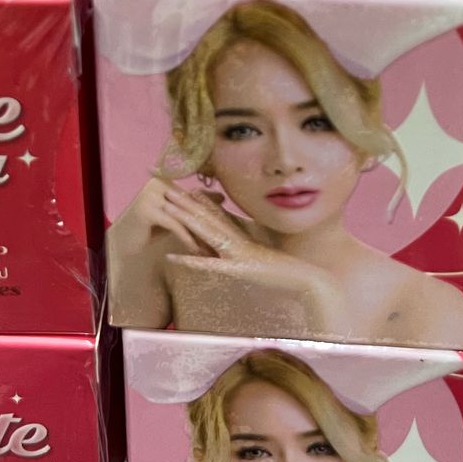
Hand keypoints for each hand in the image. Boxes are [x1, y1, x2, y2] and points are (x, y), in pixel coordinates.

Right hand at [113, 178, 232, 254]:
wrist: (124, 242)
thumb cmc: (151, 227)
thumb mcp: (175, 214)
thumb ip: (193, 204)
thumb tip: (221, 196)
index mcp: (165, 179)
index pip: (193, 196)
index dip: (209, 212)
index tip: (226, 228)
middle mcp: (158, 182)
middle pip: (190, 205)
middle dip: (207, 225)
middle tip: (224, 240)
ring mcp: (151, 195)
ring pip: (184, 215)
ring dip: (200, 234)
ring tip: (213, 248)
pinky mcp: (148, 210)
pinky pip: (174, 225)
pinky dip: (187, 238)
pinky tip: (196, 250)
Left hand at [160, 188, 342, 311]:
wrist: (303, 279)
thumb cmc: (280, 267)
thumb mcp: (257, 246)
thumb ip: (241, 236)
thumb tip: (224, 229)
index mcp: (238, 230)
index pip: (209, 207)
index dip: (190, 195)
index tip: (172, 182)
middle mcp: (234, 236)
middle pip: (202, 213)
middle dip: (180, 198)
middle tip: (159, 183)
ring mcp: (235, 250)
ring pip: (204, 229)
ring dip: (184, 217)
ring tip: (165, 205)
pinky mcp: (237, 268)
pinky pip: (209, 263)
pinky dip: (190, 260)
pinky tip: (173, 257)